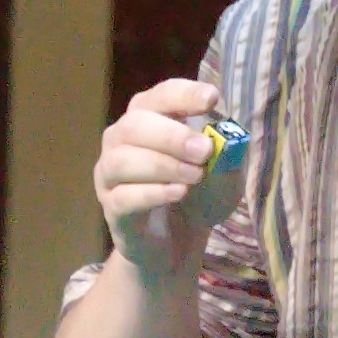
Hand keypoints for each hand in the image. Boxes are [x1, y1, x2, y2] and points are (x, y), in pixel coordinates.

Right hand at [92, 78, 246, 279]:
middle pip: (134, 124)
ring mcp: (111, 174)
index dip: (184, 95)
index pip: (161, 96)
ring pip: (122, 160)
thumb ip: (225, 155)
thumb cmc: (198, 196)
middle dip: (172, 136)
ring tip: (195, 176)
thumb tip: (221, 140)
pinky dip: (153, 193)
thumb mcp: (224, 173)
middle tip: (204, 151)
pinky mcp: (112, 208)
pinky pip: (123, 196)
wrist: (178, 243)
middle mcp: (122, 140)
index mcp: (150, 118)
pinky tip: (178, 192)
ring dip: (163, 165)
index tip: (212, 99)